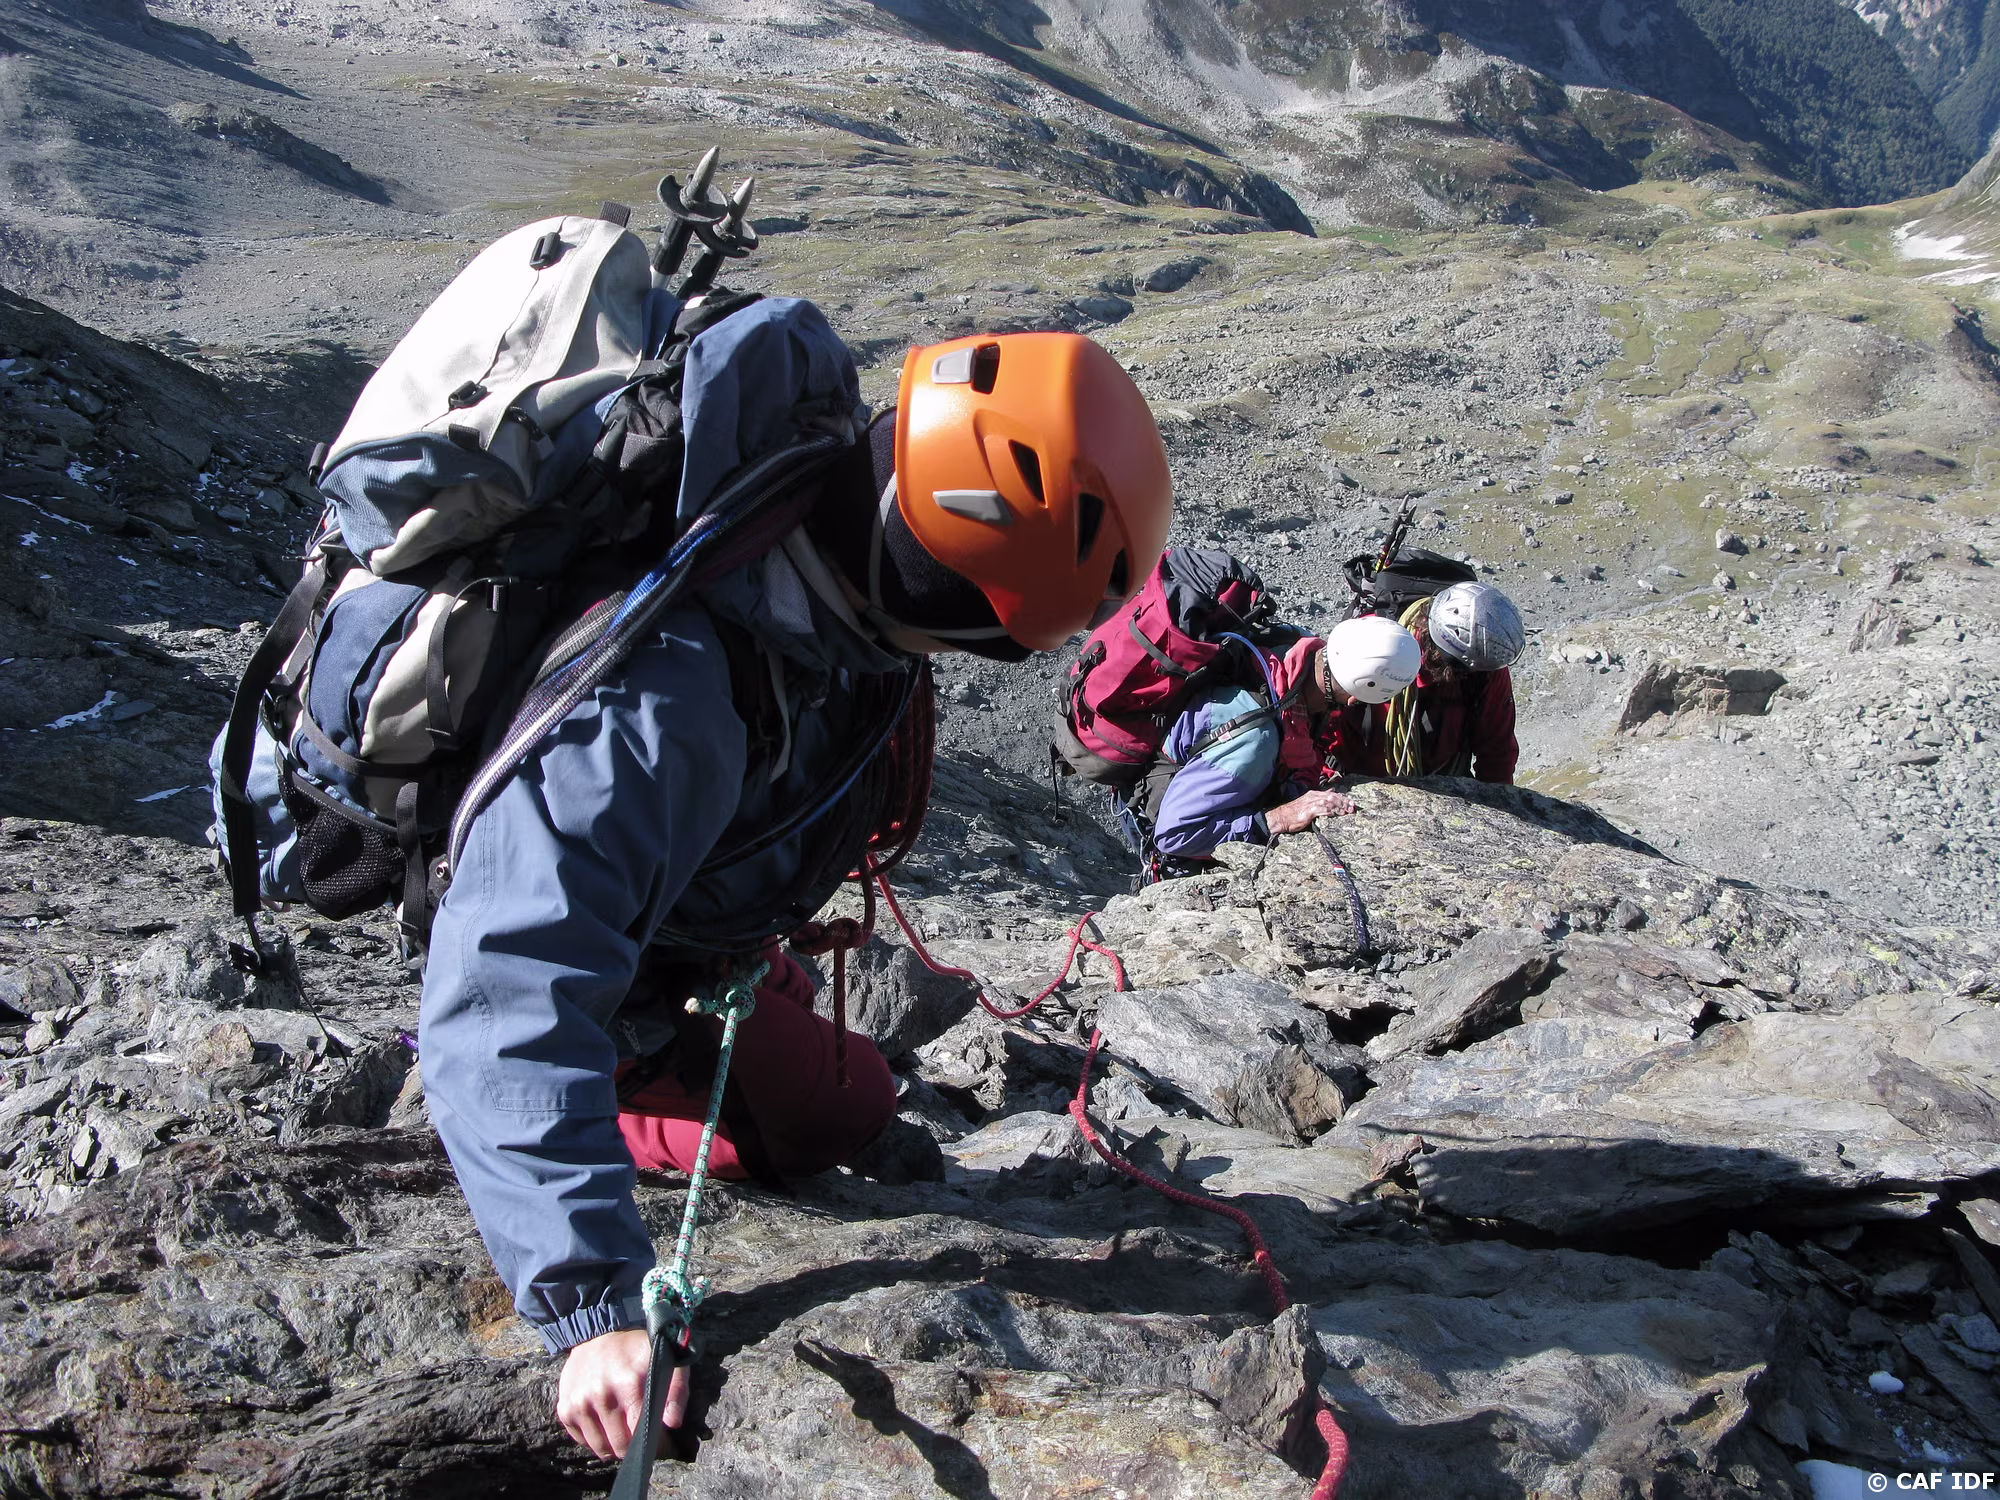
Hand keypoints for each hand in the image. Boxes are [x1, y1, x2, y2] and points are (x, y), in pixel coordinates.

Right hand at [557, 1327, 690, 1459]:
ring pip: (601, 1448)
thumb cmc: (637, 1350)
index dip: (654, 1443)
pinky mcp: (565, 1409)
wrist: (596, 1334)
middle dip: (636, 1448)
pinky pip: (583, 1441)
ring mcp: (579, 1403)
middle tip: (644, 1439)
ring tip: (625, 1431)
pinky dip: (597, 1439)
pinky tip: (607, 1424)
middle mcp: (599, 1394)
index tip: (662, 1444)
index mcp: (627, 1382)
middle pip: (620, 1445)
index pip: (640, 1431)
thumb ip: (676, 1390)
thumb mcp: (666, 1359)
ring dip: (615, 1446)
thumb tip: (672, 1423)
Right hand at [1264, 788, 1357, 835]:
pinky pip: (1323, 809)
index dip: (1343, 798)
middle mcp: (1314, 796)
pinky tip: (1337, 814)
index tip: (1351, 803)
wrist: (1281, 817)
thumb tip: (1332, 792)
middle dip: (1344, 802)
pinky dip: (1332, 811)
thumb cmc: (1294, 812)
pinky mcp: (1309, 810)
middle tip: (1353, 808)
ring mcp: (1311, 803)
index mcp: (1314, 794)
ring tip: (1347, 811)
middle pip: (1333, 797)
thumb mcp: (1308, 802)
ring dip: (1340, 807)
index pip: (1332, 794)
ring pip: (1330, 802)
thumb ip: (1320, 797)